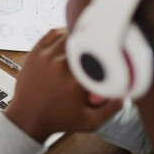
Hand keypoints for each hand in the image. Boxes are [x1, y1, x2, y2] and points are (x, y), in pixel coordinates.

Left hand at [4, 28, 121, 142]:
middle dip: (93, 43)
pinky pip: (52, 34)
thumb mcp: (90, 121)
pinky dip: (62, 32)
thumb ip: (112, 108)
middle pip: (84, 41)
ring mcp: (45, 57)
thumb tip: (126, 90)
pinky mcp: (35, 53)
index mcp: (75, 80)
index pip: (98, 55)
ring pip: (68, 34)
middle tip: (98, 46)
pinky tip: (69, 37)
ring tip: (85, 42)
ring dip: (78, 37)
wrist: (27, 117)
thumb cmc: (57, 119)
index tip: (111, 53)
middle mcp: (60, 65)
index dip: (107, 51)